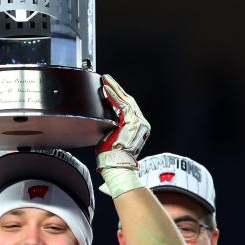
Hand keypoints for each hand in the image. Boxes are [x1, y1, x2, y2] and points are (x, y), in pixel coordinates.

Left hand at [97, 75, 149, 197]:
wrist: (117, 165)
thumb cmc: (113, 157)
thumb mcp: (113, 139)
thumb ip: (112, 129)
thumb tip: (104, 126)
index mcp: (138, 127)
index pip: (128, 107)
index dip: (119, 96)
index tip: (110, 88)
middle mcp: (140, 123)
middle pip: (128, 100)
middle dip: (117, 88)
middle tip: (107, 79)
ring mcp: (137, 122)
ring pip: (125, 100)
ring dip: (114, 89)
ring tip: (105, 80)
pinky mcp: (131, 122)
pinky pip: (121, 105)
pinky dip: (113, 96)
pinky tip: (106, 89)